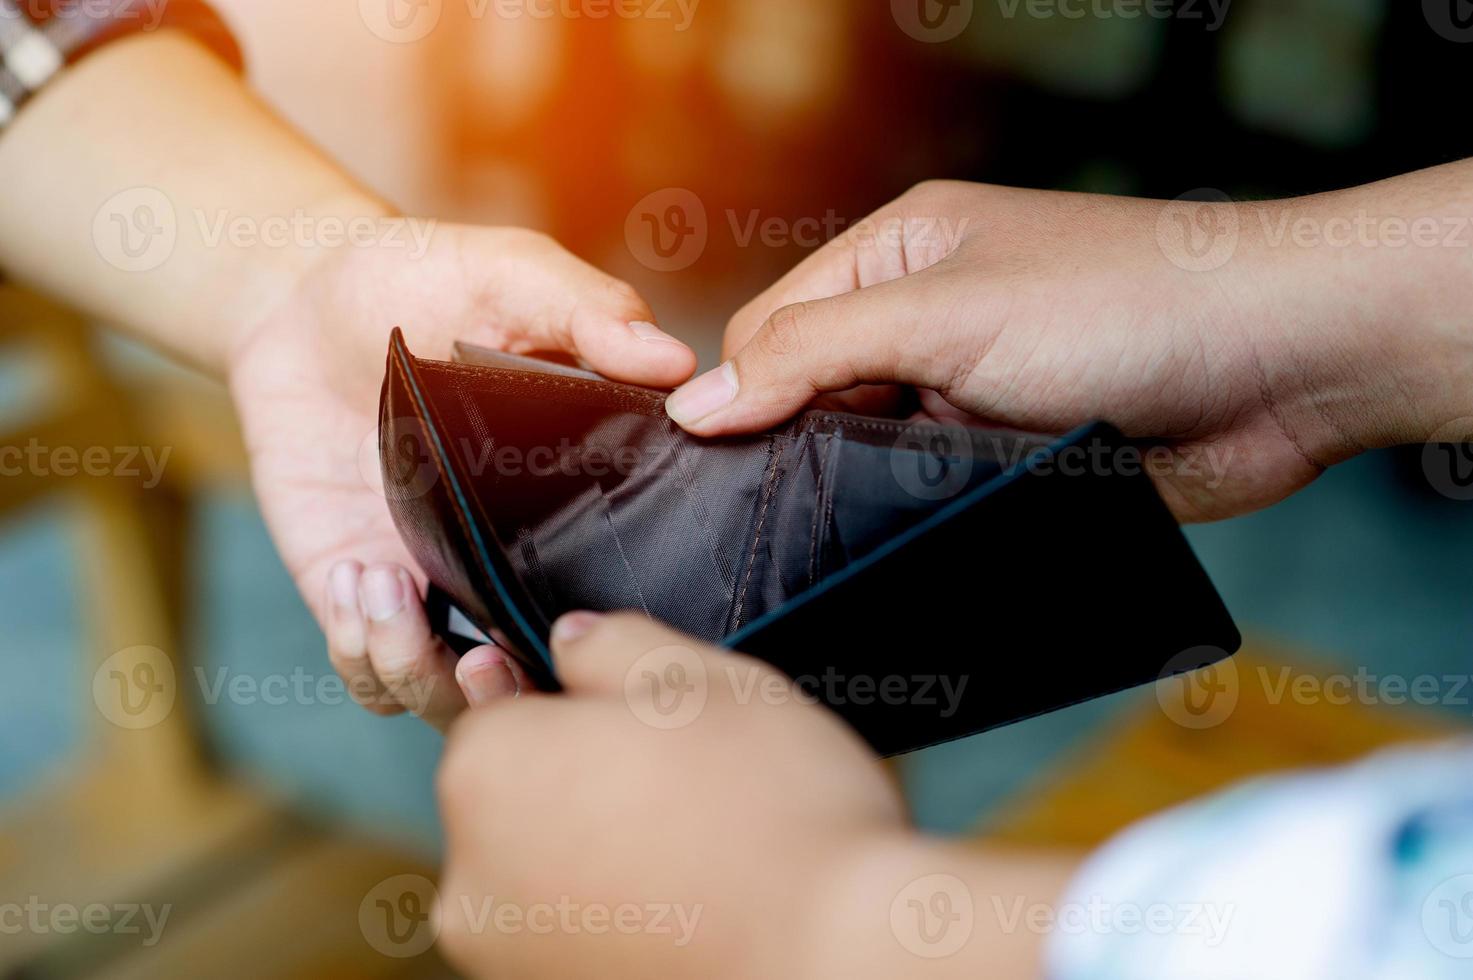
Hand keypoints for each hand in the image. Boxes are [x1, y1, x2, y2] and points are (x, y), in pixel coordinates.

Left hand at [228, 226, 696, 730]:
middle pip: (533, 682)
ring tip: (389, 588)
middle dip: (506, 697)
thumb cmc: (423, 278)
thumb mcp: (515, 277)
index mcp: (571, 500)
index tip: (584, 628)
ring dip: (418, 673)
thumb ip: (592, 314)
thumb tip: (677, 361)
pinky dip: (363, 653)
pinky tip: (356, 578)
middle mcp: (511, 559)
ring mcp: (436, 582)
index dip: (607, 645)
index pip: (616, 602)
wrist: (302, 292)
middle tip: (482, 656)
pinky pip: (370, 675)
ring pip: (448, 699)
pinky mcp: (357, 589)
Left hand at [435, 612, 909, 978]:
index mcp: (486, 772)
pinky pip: (580, 933)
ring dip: (604, 850)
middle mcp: (470, 879)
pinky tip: (694, 900)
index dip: (575, 703)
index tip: (638, 717)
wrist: (839, 959)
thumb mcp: (700, 676)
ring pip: (548, 872)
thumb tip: (571, 641)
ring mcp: (509, 958)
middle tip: (681, 777)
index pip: (498, 710)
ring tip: (699, 844)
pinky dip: (624, 914)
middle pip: (517, 797)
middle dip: (584, 779)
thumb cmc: (773, 813)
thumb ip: (612, 644)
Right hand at [665, 177, 1471, 520]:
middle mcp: (929, 320)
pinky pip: (933, 501)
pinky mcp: (1013, 462)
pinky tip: (903, 548)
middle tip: (770, 517)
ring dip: (864, 493)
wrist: (1286, 364)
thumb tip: (696, 404)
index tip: (709, 463)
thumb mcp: (945, 313)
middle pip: (815, 396)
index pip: (775, 326)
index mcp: (900, 254)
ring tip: (844, 534)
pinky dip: (917, 522)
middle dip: (798, 448)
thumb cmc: (1126, 303)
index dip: (739, 391)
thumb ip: (813, 354)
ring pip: (871, 459)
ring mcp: (972, 394)